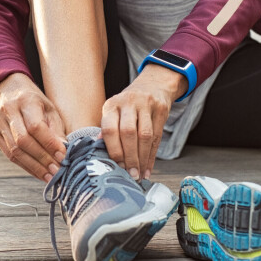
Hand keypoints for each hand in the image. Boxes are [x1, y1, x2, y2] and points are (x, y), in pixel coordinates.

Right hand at [0, 73, 66, 181]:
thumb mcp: (50, 110)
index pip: (36, 126)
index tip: (63, 157)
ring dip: (34, 167)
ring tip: (49, 176)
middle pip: (23, 141)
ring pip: (14, 151)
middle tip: (57, 171)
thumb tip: (64, 152)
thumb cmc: (36, 103)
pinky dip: (25, 166)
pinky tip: (38, 172)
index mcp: (25, 100)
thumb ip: (56, 130)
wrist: (12, 92)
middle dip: (42, 159)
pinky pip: (9, 155)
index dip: (49, 144)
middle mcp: (8, 110)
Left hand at [100, 64, 185, 180]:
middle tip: (130, 175)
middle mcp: (128, 102)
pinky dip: (152, 156)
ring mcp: (146, 104)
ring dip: (142, 158)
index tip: (117, 167)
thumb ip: (108, 130)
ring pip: (145, 136)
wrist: (153, 85)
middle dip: (130, 157)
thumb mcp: (115, 112)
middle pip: (128, 133)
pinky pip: (157, 136)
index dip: (114, 150)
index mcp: (112, 105)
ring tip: (139, 174)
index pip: (109, 129)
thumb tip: (99, 153)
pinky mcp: (161, 109)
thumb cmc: (129, 106)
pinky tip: (148, 168)